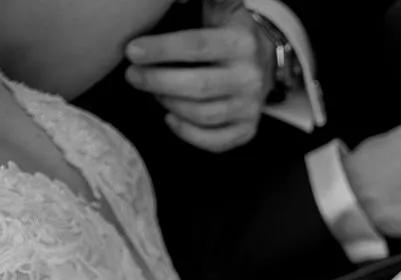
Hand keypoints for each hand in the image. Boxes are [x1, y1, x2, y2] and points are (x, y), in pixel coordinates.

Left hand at [124, 0, 273, 153]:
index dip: (161, 50)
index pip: (196, 47)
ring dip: (169, 104)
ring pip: (202, 115)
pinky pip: (215, 142)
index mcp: (240, 43)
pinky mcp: (247, 130)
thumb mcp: (222, 6)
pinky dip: (188, 134)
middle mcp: (249, 77)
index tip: (132, 51)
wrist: (263, 61)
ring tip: (152, 91)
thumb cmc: (229, 31)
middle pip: (198, 86)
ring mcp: (250, 107)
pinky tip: (170, 118)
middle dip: (158, 82)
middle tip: (133, 75)